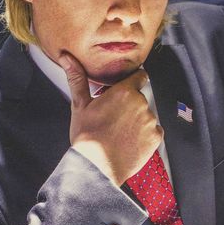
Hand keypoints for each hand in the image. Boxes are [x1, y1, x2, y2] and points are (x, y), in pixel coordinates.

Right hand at [58, 52, 162, 185]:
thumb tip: (67, 58)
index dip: (131, 83)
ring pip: (146, 115)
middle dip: (130, 104)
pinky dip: (144, 135)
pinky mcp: (156, 137)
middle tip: (113, 117)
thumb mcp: (80, 105)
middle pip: (140, 98)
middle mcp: (141, 103)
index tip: (123, 91)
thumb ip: (77, 78)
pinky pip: (153, 131)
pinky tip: (129, 141)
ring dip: (137, 120)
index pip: (139, 76)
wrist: (97, 167)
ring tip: (119, 132)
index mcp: (124, 91)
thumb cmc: (87, 136)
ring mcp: (150, 121)